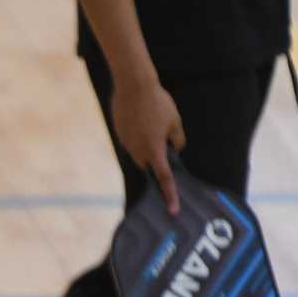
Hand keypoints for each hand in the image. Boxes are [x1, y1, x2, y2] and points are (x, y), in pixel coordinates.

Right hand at [109, 75, 186, 213]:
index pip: (165, 179)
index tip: (173, 210)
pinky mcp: (120, 134)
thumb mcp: (175, 120)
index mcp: (155, 151)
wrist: (133, 85)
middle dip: (157, 158)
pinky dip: (138, 133)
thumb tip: (175, 148)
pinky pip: (132, 140)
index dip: (170, 195)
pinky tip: (141, 115)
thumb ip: (177, 139)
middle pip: (149, 164)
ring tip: (151, 118)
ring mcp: (127, 143)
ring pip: (140, 152)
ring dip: (147, 143)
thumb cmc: (158, 103)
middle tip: (165, 138)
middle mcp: (138, 152)